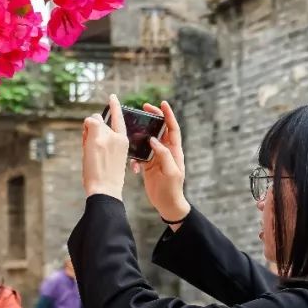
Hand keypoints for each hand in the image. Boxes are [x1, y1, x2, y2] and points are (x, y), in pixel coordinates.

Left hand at [82, 94, 129, 199]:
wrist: (105, 188)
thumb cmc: (107, 177)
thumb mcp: (113, 157)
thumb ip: (106, 142)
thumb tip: (92, 127)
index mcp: (124, 141)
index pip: (119, 119)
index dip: (115, 106)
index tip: (112, 97)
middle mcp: (117, 136)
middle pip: (99, 120)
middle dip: (92, 128)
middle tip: (90, 146)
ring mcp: (108, 136)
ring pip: (93, 122)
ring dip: (87, 132)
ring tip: (89, 150)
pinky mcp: (97, 139)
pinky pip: (89, 123)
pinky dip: (85, 130)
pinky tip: (86, 144)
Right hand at [132, 100, 189, 222]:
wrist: (167, 204)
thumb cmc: (172, 189)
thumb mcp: (170, 172)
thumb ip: (163, 155)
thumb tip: (154, 140)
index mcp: (174, 151)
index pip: (173, 129)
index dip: (168, 115)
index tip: (162, 103)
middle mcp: (166, 151)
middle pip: (160, 130)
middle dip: (153, 118)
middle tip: (144, 108)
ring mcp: (156, 157)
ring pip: (148, 140)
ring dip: (140, 135)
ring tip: (132, 129)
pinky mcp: (148, 165)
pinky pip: (140, 155)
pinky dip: (134, 158)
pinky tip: (132, 166)